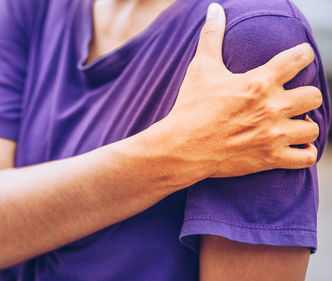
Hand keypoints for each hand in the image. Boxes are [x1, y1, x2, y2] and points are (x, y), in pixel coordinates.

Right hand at [133, 3, 321, 184]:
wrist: (181, 147)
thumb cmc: (190, 107)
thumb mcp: (200, 68)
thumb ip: (211, 36)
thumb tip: (214, 9)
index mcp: (258, 82)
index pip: (299, 59)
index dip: (303, 55)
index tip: (298, 58)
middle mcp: (271, 108)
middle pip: (314, 95)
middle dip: (305, 94)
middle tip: (290, 98)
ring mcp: (273, 135)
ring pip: (313, 128)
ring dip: (304, 125)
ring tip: (291, 124)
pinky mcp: (270, 158)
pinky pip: (306, 157)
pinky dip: (303, 152)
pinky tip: (293, 146)